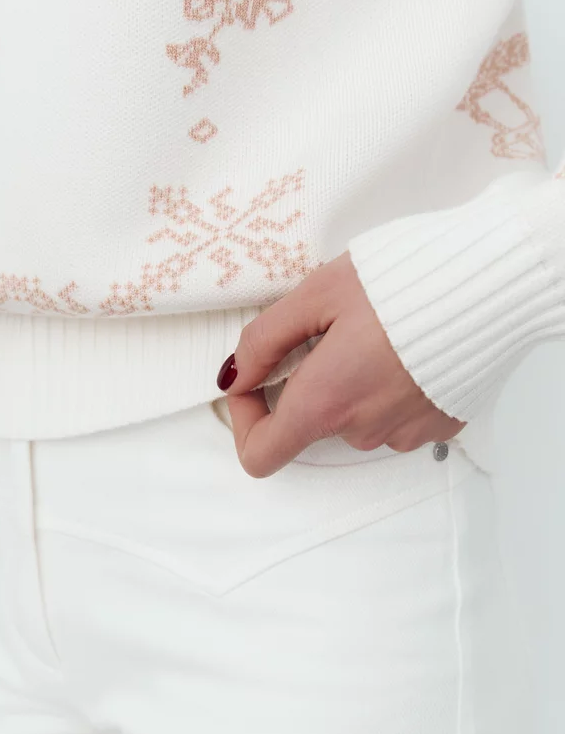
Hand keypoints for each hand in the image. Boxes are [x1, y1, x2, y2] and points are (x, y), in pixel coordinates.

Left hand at [217, 251, 465, 477]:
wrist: (497, 280)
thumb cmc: (408, 279)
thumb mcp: (318, 292)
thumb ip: (264, 339)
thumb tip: (235, 374)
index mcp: (327, 401)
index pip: (261, 455)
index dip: (245, 420)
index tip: (257, 380)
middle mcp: (364, 430)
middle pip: (312, 423)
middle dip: (309, 380)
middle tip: (332, 325)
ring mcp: (405, 433)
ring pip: (355, 417)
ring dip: (353, 380)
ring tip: (378, 329)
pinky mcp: (439, 425)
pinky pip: (395, 414)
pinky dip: (389, 386)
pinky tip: (406, 346)